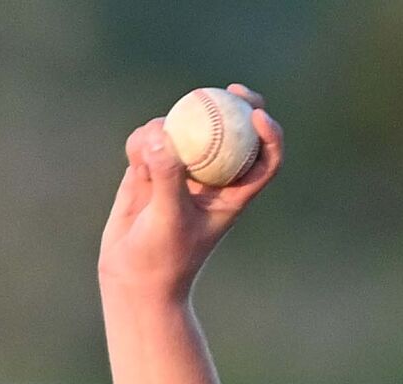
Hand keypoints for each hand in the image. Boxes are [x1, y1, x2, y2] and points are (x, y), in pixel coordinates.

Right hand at [97, 84, 283, 302]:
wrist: (132, 275)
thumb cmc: (163, 257)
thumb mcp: (169, 218)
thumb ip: (168, 177)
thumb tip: (163, 136)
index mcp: (234, 195)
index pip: (265, 161)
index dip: (270, 135)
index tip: (258, 115)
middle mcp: (212, 179)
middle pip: (234, 133)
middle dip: (237, 106)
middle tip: (230, 90)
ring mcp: (182, 171)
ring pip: (184, 131)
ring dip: (167, 129)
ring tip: (149, 158)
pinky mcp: (151, 169)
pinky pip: (150, 140)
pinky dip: (141, 141)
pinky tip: (134, 160)